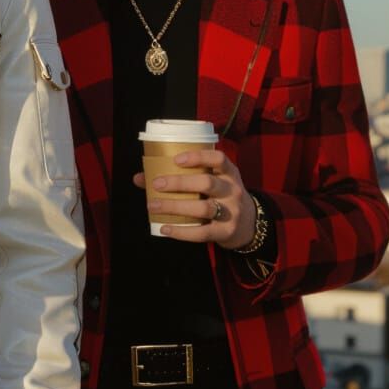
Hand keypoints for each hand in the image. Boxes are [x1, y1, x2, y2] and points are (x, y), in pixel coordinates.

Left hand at [134, 149, 255, 248]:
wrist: (248, 224)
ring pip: (203, 208)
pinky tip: (165, 228)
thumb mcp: (210, 181)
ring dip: (175, 207)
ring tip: (153, 206)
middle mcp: (232, 190)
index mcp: (228, 172)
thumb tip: (140, 177)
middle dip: (179, 183)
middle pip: (207, 183)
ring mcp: (231, 212)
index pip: (218, 158)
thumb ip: (180, 176)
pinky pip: (203, 232)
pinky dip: (182, 232)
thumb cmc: (219, 196)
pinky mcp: (226, 232)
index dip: (198, 157)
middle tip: (156, 184)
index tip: (176, 159)